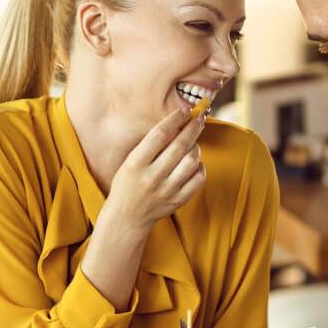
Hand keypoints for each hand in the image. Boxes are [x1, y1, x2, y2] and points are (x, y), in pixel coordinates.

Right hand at [104, 106, 206, 231]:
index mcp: (135, 164)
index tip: (184, 110)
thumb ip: (150, 146)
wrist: (127, 217)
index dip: (174, 119)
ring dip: (195, 147)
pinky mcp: (178, 201)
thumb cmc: (128, 183)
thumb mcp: (130, 162)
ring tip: (192, 143)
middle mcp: (151, 177)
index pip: (159, 134)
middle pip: (179, 145)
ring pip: (192, 160)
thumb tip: (177, 123)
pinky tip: (194, 162)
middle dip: (192, 127)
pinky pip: (198, 178)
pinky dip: (200, 166)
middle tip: (199, 118)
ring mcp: (166, 190)